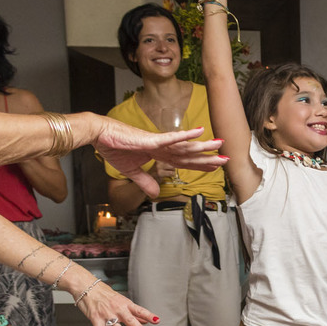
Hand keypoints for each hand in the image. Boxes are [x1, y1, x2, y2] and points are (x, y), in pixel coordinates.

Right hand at [71, 278, 157, 325]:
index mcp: (125, 304)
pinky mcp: (96, 319)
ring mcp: (107, 315)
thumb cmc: (104, 293)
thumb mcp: (121, 301)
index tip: (157, 320)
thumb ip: (133, 312)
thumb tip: (145, 320)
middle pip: (129, 319)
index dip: (148, 315)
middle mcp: (118, 309)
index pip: (139, 310)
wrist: (86, 286)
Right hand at [93, 116, 226, 197]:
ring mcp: (158, 142)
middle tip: (227, 158)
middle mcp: (163, 147)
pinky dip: (184, 136)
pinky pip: (171, 138)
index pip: (184, 161)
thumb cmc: (114, 148)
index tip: (215, 167)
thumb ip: (145, 181)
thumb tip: (156, 193)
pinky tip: (198, 132)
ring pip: (185, 146)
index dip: (200, 165)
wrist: (100, 135)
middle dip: (208, 158)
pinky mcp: (151, 140)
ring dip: (202, 146)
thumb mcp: (131, 171)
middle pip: (189, 155)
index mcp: (160, 154)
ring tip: (219, 145)